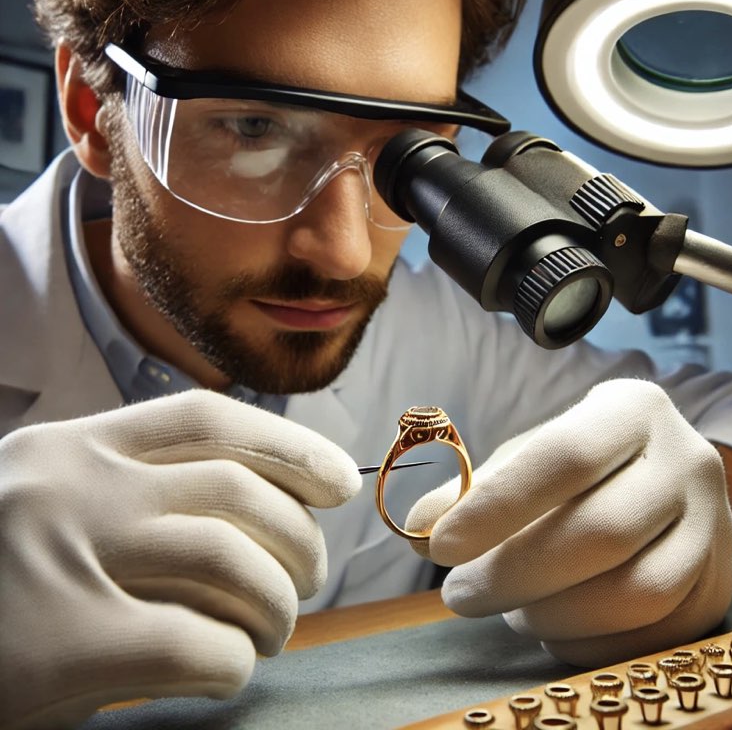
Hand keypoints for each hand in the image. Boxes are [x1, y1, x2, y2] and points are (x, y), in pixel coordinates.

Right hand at [0, 390, 359, 729]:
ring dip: (278, 604)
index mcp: (75, 445)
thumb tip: (274, 505)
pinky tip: (226, 670)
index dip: (292, 443)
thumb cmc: (0, 575)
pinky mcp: (55, 648)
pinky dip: (234, 661)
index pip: (210, 418)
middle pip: (238, 491)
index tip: (340, 478)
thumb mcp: (61, 504)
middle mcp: (73, 485)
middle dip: (301, 539)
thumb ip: (146, 491)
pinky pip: (196, 646)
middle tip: (309, 580)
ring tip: (277, 629)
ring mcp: (61, 559)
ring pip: (230, 562)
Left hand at [406, 379, 731, 665]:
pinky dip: (590, 643)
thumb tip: (419, 528)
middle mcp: (687, 460)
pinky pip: (656, 634)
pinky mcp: (719, 585)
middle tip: (458, 593)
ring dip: (555, 613)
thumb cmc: (580, 465)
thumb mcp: (529, 456)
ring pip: (636, 592)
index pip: (565, 456)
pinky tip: (551, 627)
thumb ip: (474, 489)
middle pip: (602, 531)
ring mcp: (714, 526)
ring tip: (510, 608)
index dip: (498, 506)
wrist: (666, 480)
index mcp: (632, 410)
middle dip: (515, 573)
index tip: (441, 546)